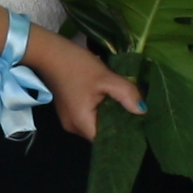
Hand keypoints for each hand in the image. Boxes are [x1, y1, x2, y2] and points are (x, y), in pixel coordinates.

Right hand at [21, 29, 141, 142]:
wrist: (49, 52)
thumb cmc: (76, 66)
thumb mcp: (105, 78)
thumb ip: (126, 94)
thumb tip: (143, 110)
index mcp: (81, 124)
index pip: (106, 140)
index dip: (123, 134)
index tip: (139, 125)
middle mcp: (73, 127)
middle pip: (101, 134)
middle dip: (118, 125)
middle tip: (136, 113)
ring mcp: (69, 119)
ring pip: (95, 125)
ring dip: (109, 117)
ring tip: (126, 106)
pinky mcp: (69, 110)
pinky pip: (89, 117)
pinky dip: (100, 111)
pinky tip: (110, 101)